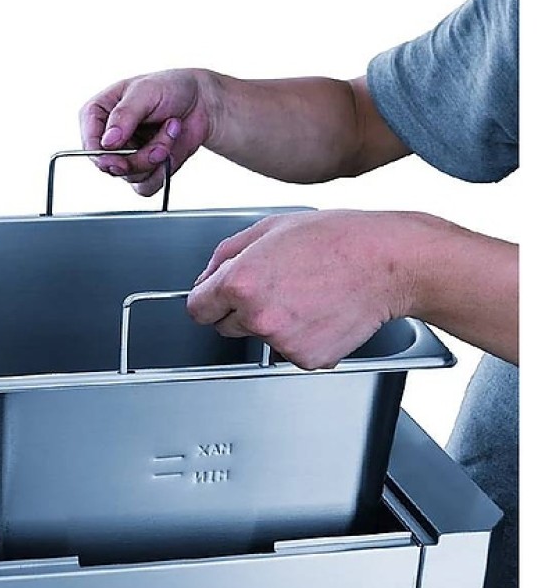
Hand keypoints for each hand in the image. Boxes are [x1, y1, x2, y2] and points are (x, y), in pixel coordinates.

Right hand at [79, 69, 216, 195]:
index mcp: (98, 114)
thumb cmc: (171, 88)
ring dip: (156, 158)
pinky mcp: (142, 170)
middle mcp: (108, 138)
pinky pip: (146, 186)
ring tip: (170, 131)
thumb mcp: (145, 92)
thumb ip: (124, 115)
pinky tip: (171, 146)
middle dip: (140, 157)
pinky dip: (163, 171)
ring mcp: (125, 156)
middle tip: (160, 143)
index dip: (102, 156)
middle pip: (111, 166)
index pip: (89, 143)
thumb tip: (108, 142)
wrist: (201, 102)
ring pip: (131, 177)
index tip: (118, 160)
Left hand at [186, 210, 420, 369]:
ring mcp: (282, 341)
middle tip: (278, 286)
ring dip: (274, 323)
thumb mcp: (269, 228)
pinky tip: (320, 312)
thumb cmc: (337, 239)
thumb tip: (205, 278)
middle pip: (225, 327)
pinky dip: (301, 337)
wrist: (389, 263)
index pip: (198, 309)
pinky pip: (290, 351)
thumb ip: (225, 255)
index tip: (217, 299)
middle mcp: (257, 315)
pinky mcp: (307, 358)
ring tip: (306, 294)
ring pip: (259, 339)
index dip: (208, 300)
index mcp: (240, 282)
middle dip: (241, 310)